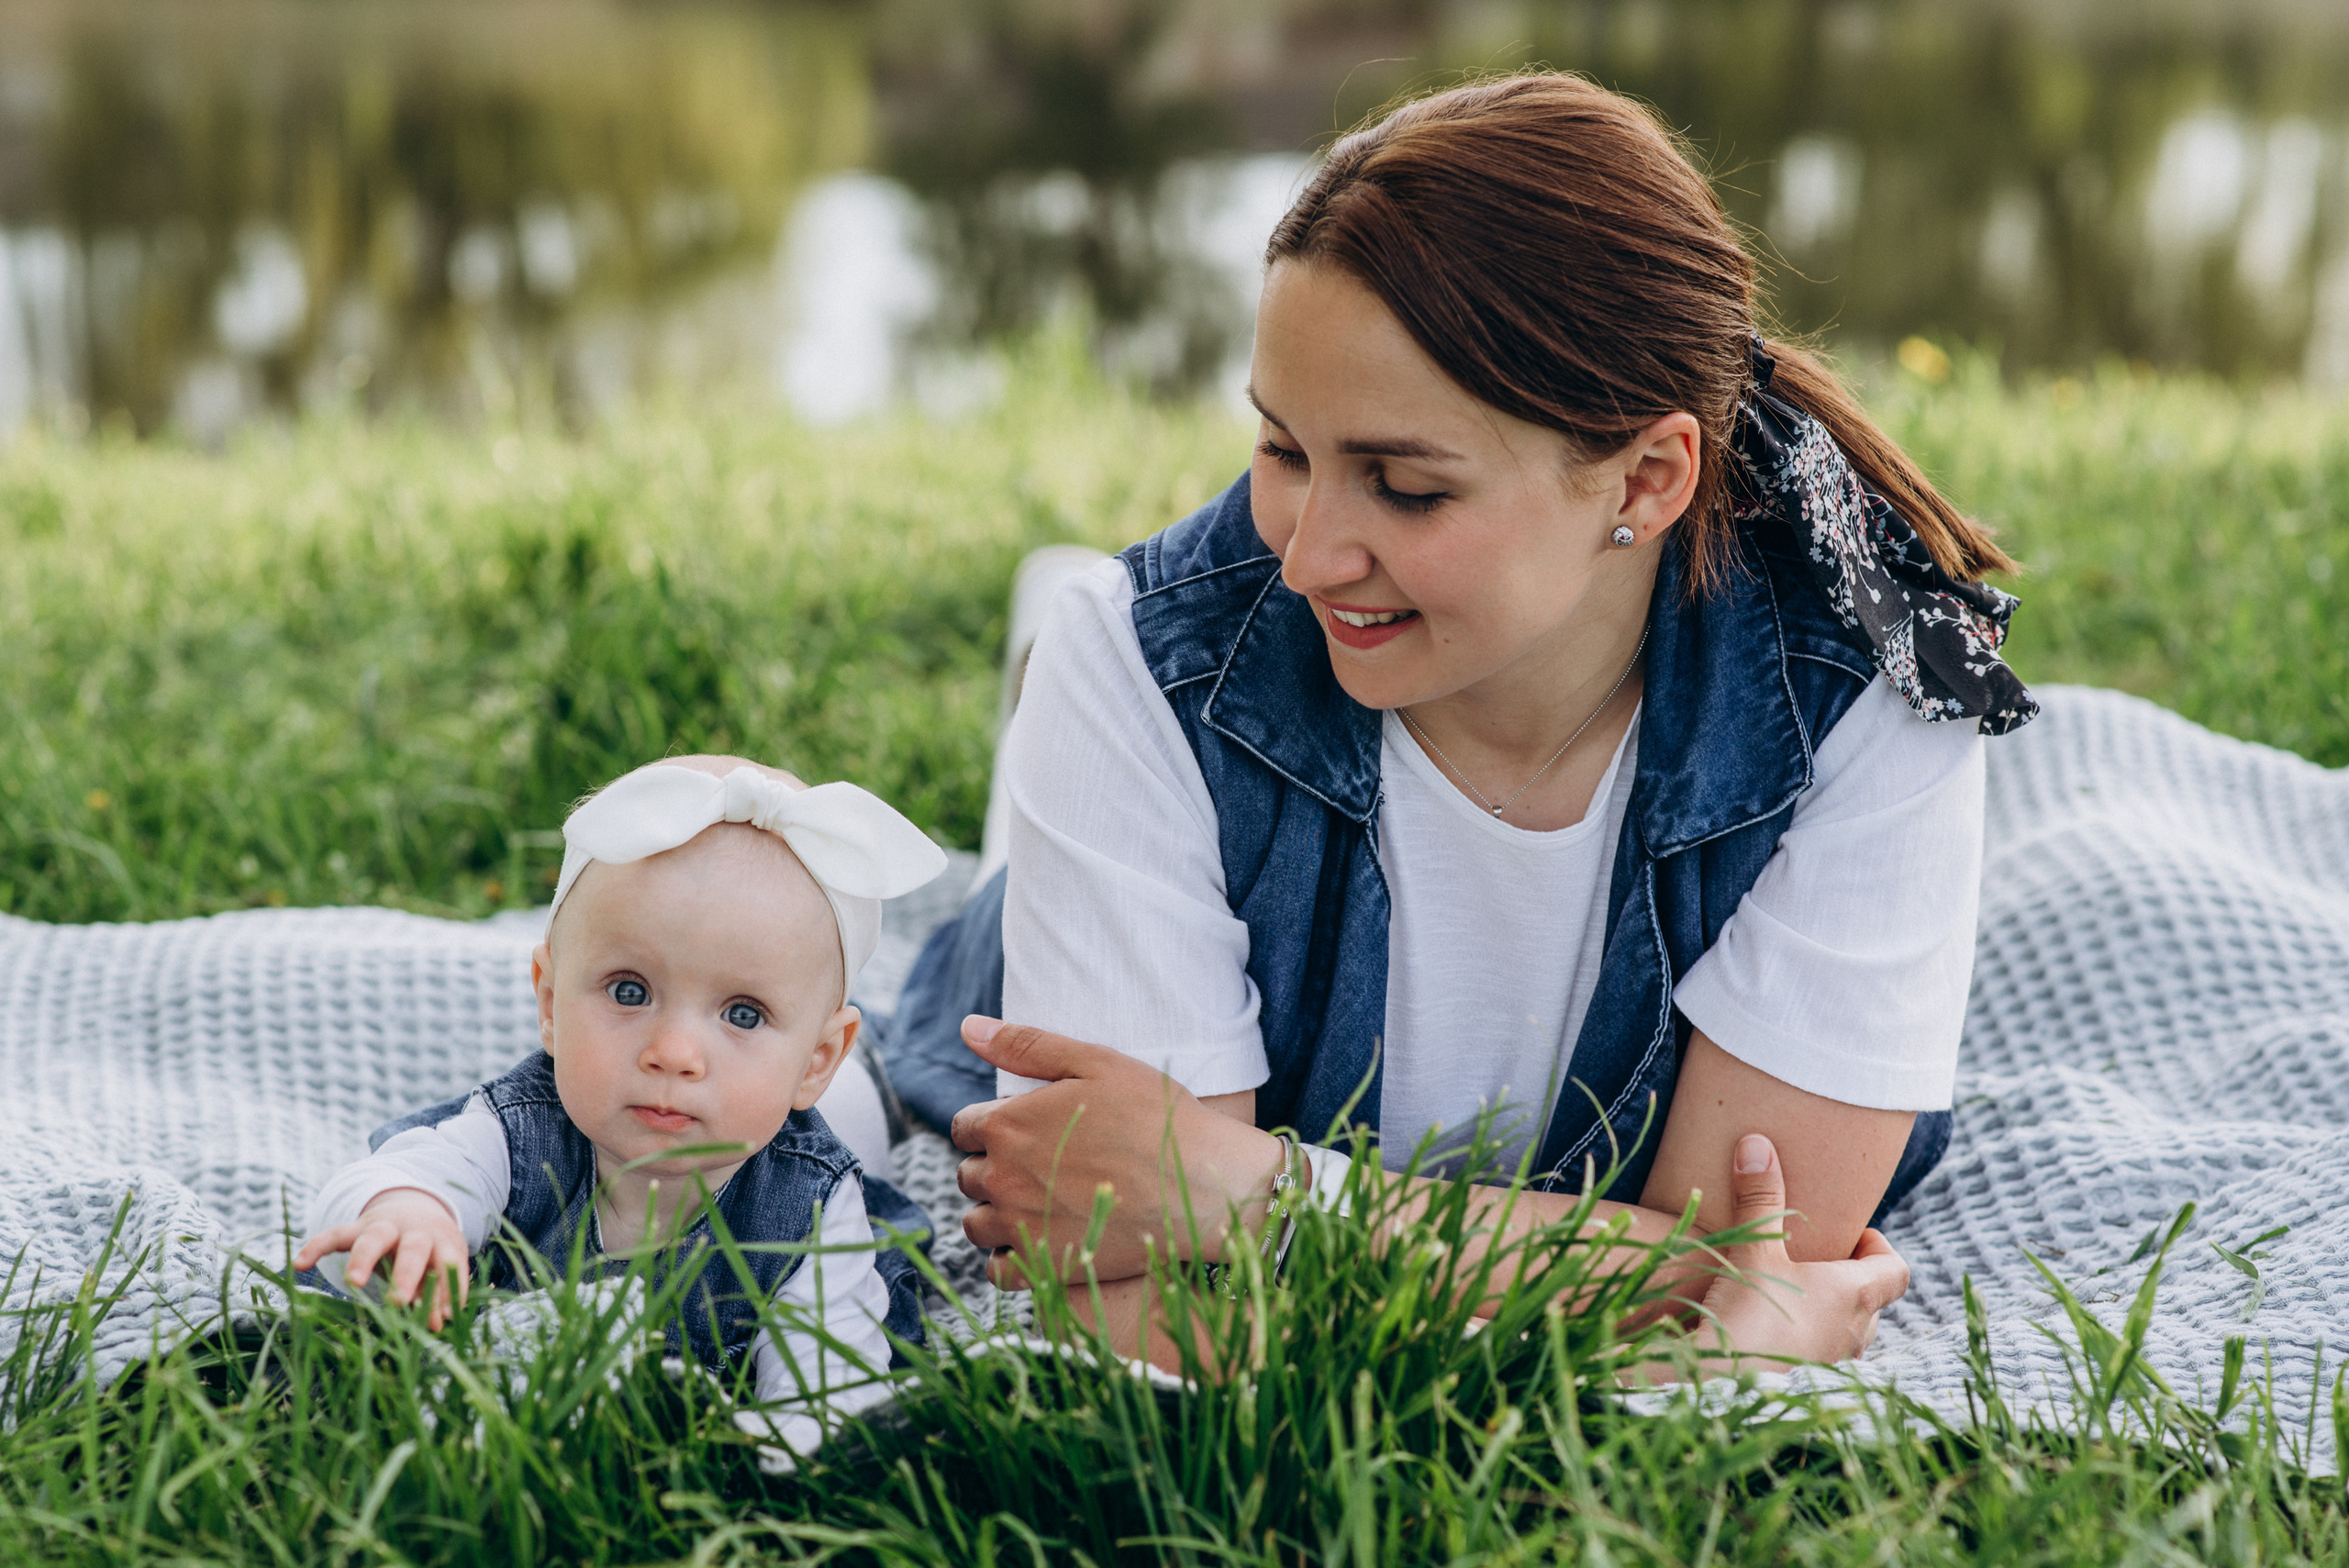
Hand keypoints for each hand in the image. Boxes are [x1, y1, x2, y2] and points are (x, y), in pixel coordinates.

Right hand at [294, 1188, 471, 1329]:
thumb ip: (439, 1294)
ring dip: (364, 1259)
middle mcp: (414, 1230)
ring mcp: (384, 1226)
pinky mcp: (356, 1227)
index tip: (436, 1321)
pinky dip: (317, 1246)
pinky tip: (300, 1264)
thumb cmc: (429, 1249)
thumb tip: (438, 1325)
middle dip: (406, 1273)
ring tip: (353, 1282)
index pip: (445, 1265)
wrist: (413, 1207)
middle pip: (413, 1247)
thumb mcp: (439, 1266)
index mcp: (441, 1241)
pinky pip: (335, 1234)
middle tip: (398, 1301)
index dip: (442, 1292)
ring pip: (374, 1238)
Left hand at [949, 1016, 1281, 1287]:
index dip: (990, 1126)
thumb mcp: (1093, 1062)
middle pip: (968, 1176)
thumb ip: (1025, 1044)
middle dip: (993, 1168)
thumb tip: (968, 1026)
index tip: (1023, 1132)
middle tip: (1038, 1167)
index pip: (964, 1128)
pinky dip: (1009, 1261)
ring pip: (976, 1225)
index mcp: (1007, 1124)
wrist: (1200, 1181)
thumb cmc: (1153, 1115)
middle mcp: (1002, 1177)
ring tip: (1035, 1206)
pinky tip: (1038, 1244)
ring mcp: (1020, 1226)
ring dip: (995, 1214)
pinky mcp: (1043, 1266)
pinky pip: (998, 1273)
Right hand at [1690, 1134, 1909, 1367]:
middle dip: (1852, 1280)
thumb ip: (1759, 1196)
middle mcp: (1855, 1332)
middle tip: (1818, 1261)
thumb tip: (1757, 1143)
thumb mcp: (1754, 1247)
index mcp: (1857, 1294)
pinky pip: (1821, 1357)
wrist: (1724, 1385)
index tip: (1852, 1233)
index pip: (1896, 1269)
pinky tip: (1772, 1332)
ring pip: (1849, 1333)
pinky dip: (1808, 1342)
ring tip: (1794, 1295)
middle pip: (1874, 1302)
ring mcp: (1834, 1364)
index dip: (1880, 1247)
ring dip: (1832, 1314)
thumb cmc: (1752, 1312)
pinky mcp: (1807, 1385)